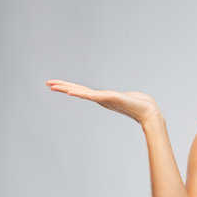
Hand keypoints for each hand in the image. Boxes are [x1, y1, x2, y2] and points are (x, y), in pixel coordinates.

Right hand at [46, 79, 161, 124]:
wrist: (149, 112)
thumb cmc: (143, 105)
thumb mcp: (130, 98)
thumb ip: (126, 97)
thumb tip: (131, 99)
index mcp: (104, 97)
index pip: (84, 91)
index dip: (71, 88)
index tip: (59, 86)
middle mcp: (102, 99)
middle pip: (78, 91)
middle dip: (63, 87)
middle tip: (48, 84)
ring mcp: (104, 99)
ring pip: (81, 92)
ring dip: (66, 88)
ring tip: (53, 86)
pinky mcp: (108, 98)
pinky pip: (91, 95)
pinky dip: (80, 93)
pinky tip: (69, 92)